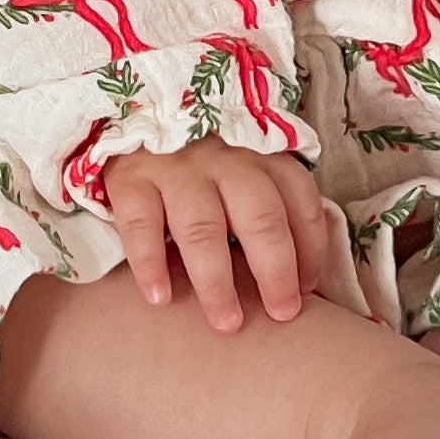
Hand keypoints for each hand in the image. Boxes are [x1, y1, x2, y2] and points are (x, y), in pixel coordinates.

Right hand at [102, 141, 326, 329]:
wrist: (132, 115)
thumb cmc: (198, 156)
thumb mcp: (243, 163)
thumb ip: (270, 200)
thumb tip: (302, 273)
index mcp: (259, 153)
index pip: (299, 199)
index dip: (310, 247)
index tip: (308, 289)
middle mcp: (223, 157)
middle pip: (258, 217)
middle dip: (274, 272)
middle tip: (281, 315)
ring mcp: (174, 166)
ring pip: (202, 228)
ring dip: (216, 281)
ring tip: (226, 323)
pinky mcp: (129, 176)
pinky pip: (141, 223)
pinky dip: (150, 263)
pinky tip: (159, 297)